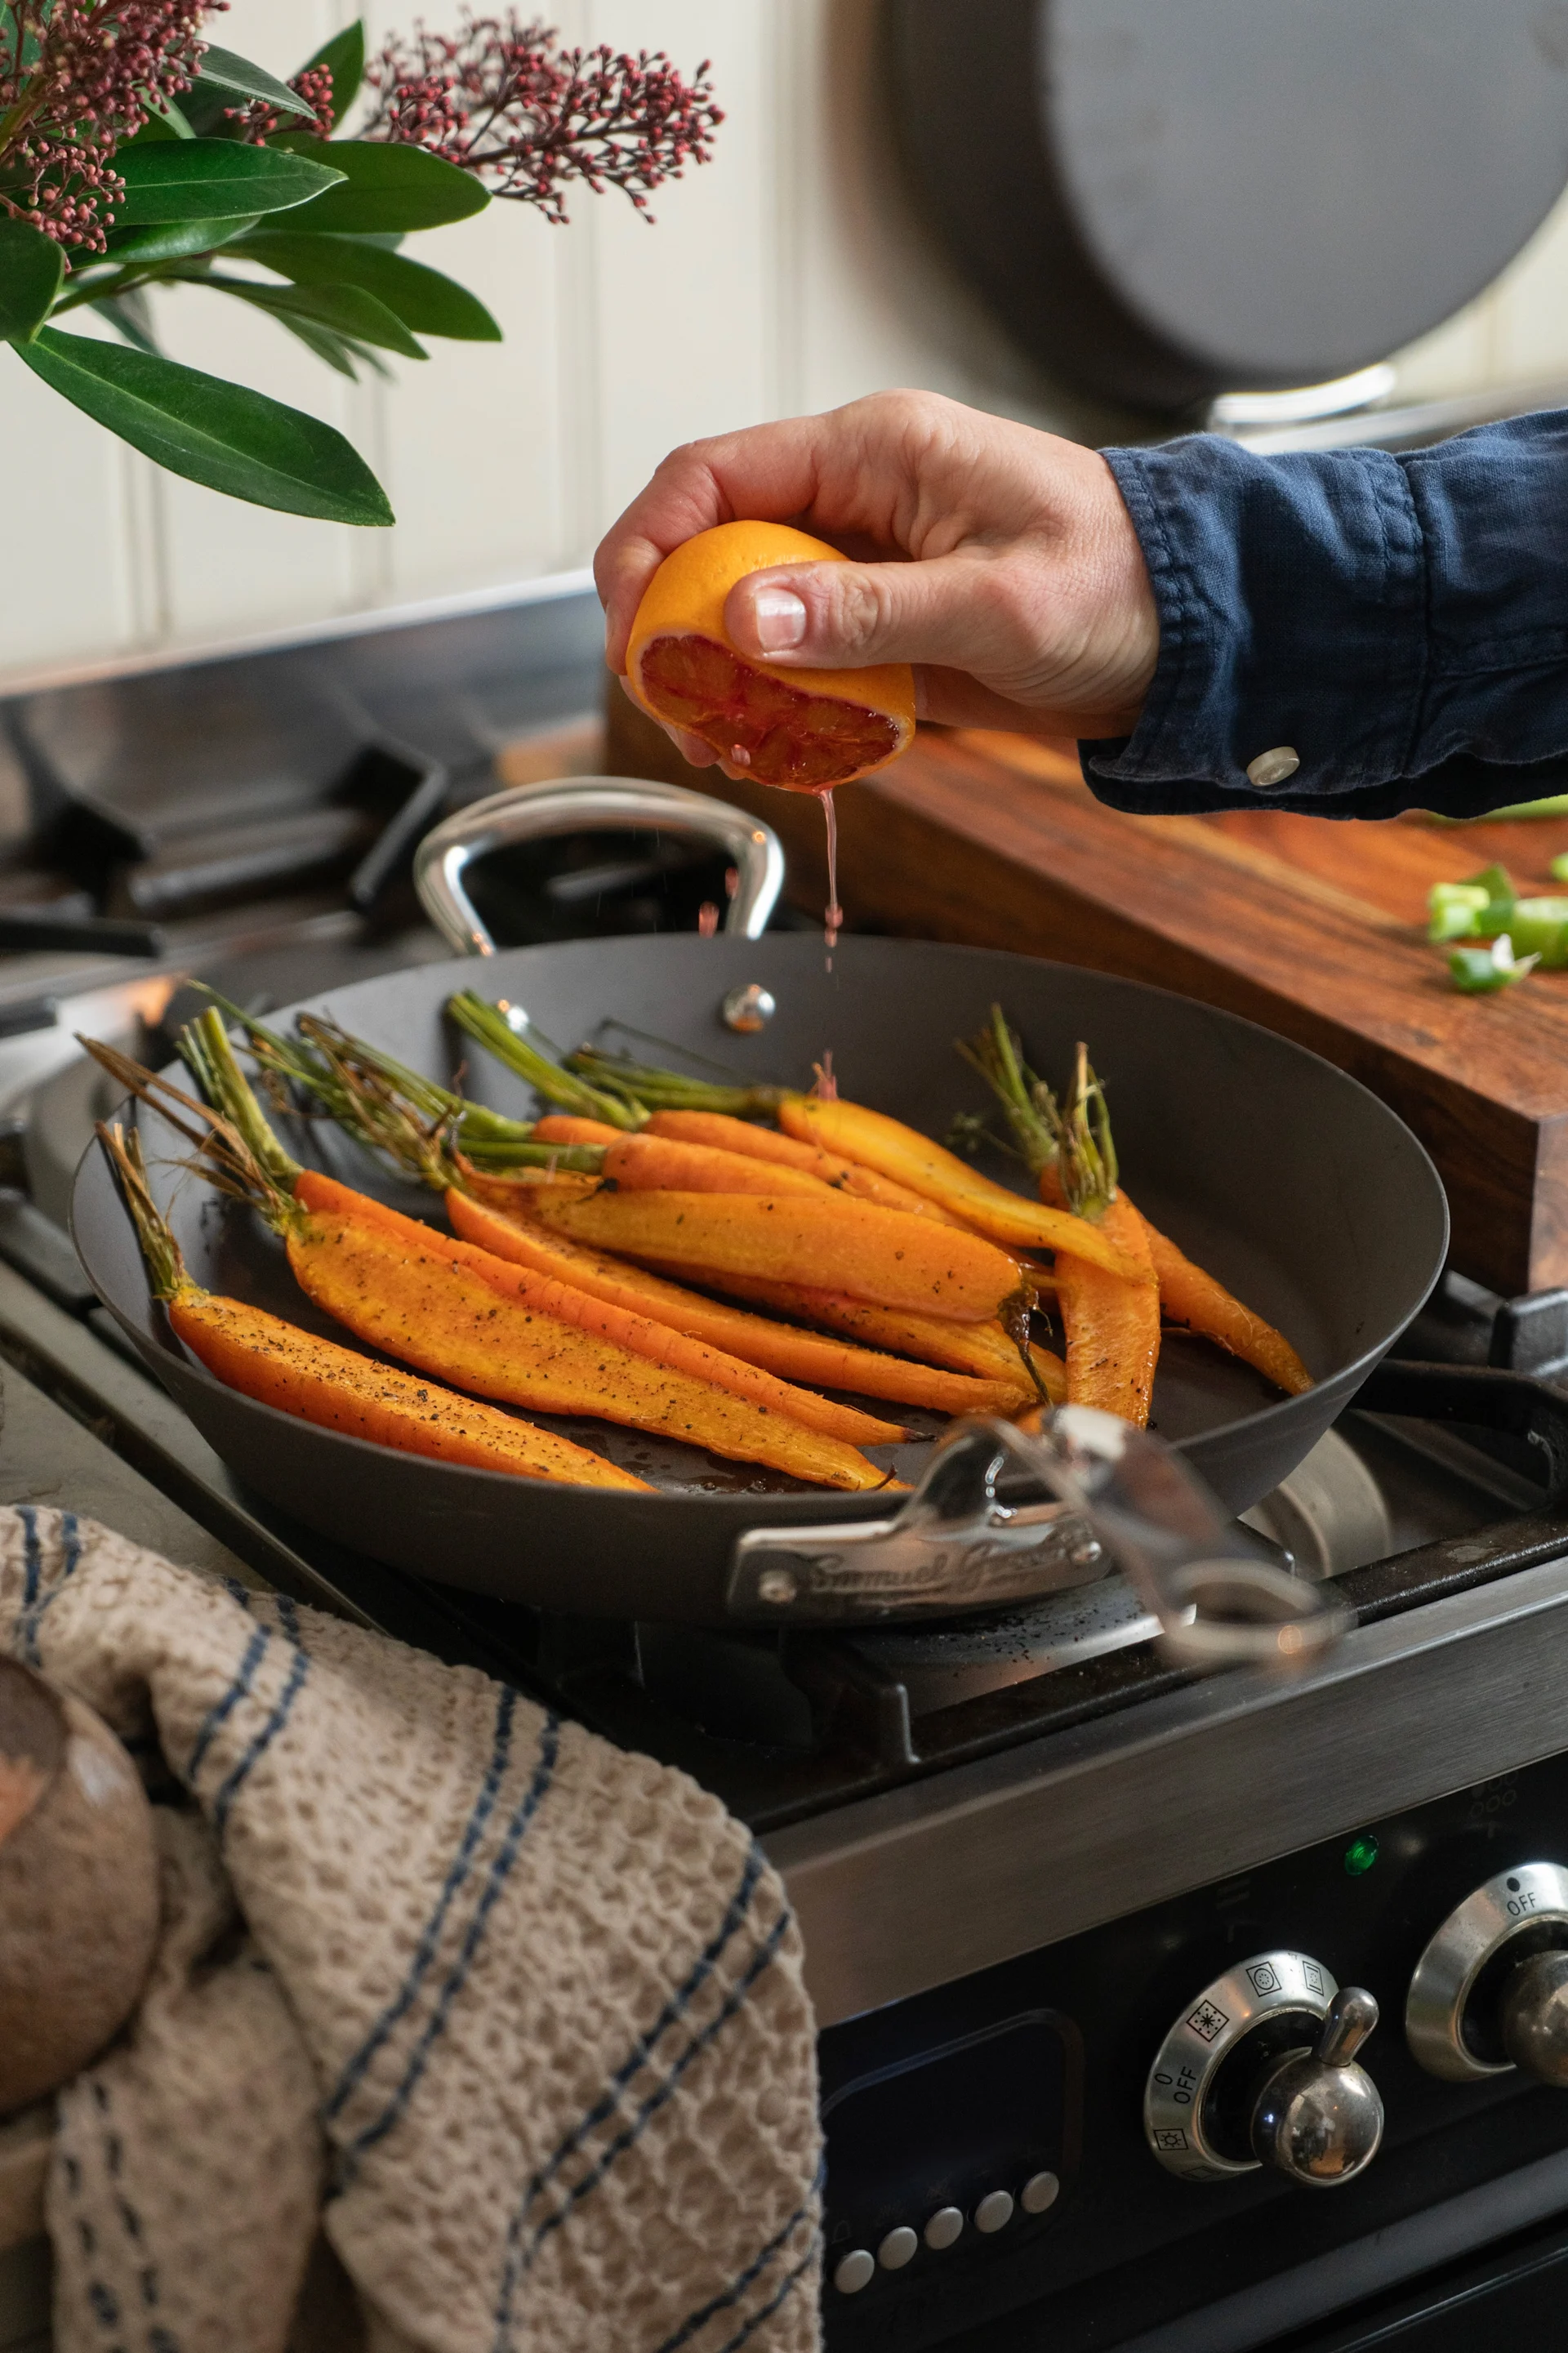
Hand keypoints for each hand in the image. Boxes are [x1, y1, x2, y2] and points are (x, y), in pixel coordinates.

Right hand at [595, 389, 1159, 770]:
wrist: (1195, 636)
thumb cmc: (1123, 586)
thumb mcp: (997, 603)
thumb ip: (867, 612)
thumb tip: (742, 623)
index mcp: (874, 453)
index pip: (712, 479)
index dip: (647, 552)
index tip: (630, 638)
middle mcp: (854, 501)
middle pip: (710, 553)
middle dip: (671, 635)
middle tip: (675, 716)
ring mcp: (864, 569)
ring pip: (744, 619)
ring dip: (719, 685)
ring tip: (724, 748)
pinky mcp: (882, 630)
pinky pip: (798, 667)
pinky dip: (776, 712)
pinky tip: (782, 752)